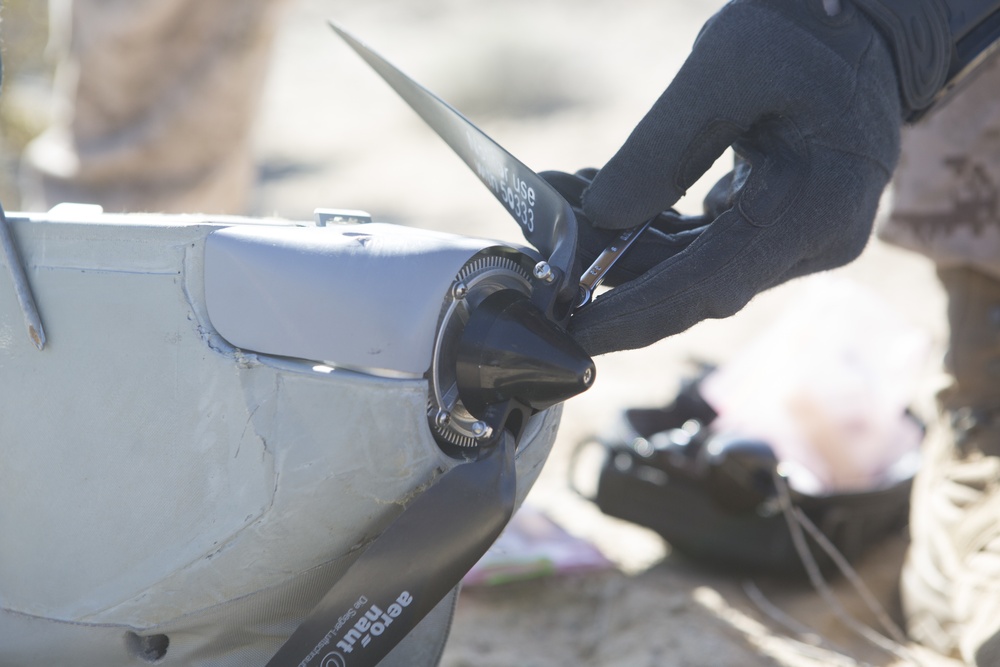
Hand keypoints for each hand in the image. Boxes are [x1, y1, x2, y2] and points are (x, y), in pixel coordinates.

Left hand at [567, 0, 902, 356]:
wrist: (865, 24)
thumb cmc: (803, 32)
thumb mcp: (724, 69)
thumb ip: (660, 149)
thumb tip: (598, 218)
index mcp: (815, 208)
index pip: (711, 285)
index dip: (637, 314)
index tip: (574, 332)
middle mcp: (814, 240)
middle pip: (695, 279)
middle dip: (613, 262)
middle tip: (544, 230)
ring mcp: (799, 239)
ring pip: (693, 264)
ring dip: (623, 240)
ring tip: (559, 197)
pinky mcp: (779, 227)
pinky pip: (706, 243)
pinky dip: (652, 226)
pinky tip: (602, 199)